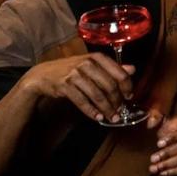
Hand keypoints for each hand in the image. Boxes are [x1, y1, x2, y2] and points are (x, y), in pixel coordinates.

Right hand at [20, 54, 134, 123]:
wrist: (44, 74)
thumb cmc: (72, 69)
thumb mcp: (93, 65)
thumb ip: (113, 68)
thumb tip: (132, 69)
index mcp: (98, 57)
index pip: (119, 73)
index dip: (127, 87)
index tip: (129, 97)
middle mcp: (87, 63)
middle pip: (109, 86)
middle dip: (117, 101)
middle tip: (120, 111)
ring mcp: (75, 74)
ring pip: (97, 95)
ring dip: (106, 109)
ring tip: (112, 117)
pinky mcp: (65, 85)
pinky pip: (82, 101)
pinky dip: (91, 111)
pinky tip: (98, 117)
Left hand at [146, 112, 176, 175]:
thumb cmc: (176, 127)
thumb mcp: (168, 120)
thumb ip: (158, 118)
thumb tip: (150, 123)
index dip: (172, 138)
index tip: (158, 144)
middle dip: (168, 153)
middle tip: (153, 159)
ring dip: (171, 164)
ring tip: (156, 168)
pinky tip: (164, 172)